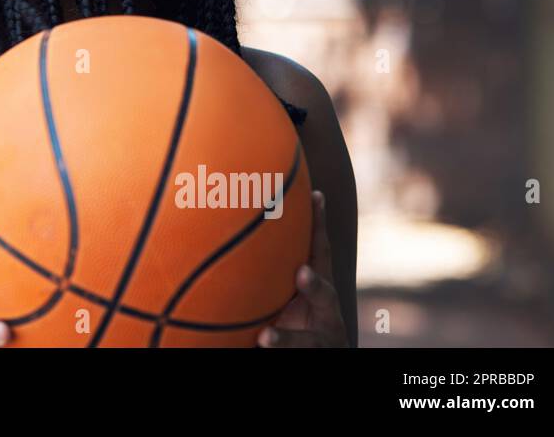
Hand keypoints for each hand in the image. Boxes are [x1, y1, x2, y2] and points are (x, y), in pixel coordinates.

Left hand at [258, 190, 348, 347]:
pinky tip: (258, 349)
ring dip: (288, 339)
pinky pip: (296, 356)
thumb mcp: (284, 294)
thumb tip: (225, 231)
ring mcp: (322, 340)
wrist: (313, 356)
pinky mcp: (313, 357)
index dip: (320, 226)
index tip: (316, 196)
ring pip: (310, 341)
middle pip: (327, 298)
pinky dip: (279, 352)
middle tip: (302, 274)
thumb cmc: (292, 319)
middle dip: (315, 286)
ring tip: (266, 338)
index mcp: (319, 290)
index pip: (321, 254)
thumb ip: (269, 270)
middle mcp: (327, 314)